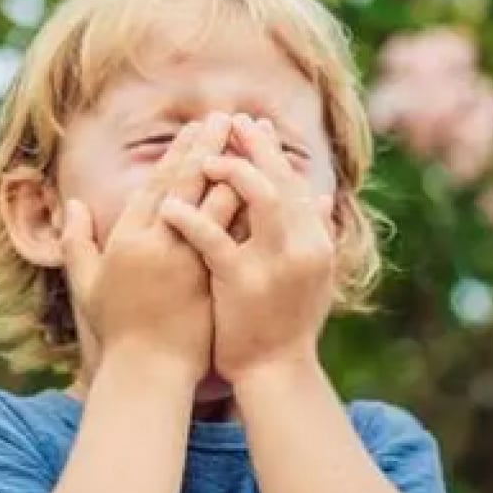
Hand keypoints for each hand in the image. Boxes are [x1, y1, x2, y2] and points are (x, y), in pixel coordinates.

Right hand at [60, 114, 232, 376]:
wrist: (149, 373)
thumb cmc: (118, 332)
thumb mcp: (88, 285)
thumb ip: (78, 242)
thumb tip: (71, 203)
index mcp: (126, 240)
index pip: (156, 185)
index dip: (177, 154)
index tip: (194, 130)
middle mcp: (157, 245)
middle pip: (185, 184)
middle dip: (206, 148)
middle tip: (224, 118)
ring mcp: (188, 261)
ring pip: (214, 204)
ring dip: (233, 169)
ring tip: (248, 143)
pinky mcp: (213, 279)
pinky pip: (236, 236)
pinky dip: (251, 209)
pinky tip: (270, 188)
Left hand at [159, 114, 334, 380]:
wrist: (277, 372)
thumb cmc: (289, 325)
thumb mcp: (312, 276)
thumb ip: (317, 234)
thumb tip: (322, 196)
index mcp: (317, 241)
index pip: (294, 182)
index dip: (271, 151)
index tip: (250, 125)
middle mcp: (304, 246)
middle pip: (279, 180)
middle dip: (252, 146)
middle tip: (226, 120)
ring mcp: (276, 263)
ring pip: (257, 199)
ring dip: (228, 171)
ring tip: (201, 156)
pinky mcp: (243, 282)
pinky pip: (213, 241)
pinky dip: (191, 219)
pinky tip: (169, 205)